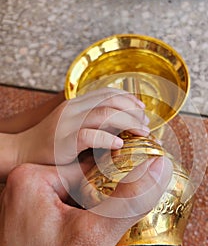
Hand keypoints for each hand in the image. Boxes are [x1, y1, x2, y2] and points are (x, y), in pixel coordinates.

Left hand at [0, 157, 172, 245]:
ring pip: (83, 203)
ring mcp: (31, 206)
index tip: (135, 203)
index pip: (92, 166)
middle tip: (119, 230)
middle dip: (109, 211)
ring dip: (101, 223)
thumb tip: (159, 168)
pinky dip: (88, 230)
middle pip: (88, 185)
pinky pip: (72, 216)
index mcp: (34, 178)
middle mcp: (29, 187)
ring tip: (110, 244)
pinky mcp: (37, 222)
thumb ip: (129, 202)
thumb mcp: (92, 238)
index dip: (120, 185)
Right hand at [16, 88, 149, 165]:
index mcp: (76, 104)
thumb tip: (121, 129)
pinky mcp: (63, 141)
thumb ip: (93, 124)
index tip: (141, 109)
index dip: (128, 98)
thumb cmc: (52, 144)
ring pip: (105, 115)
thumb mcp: (73, 127)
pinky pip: (90, 135)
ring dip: (128, 123)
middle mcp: (73, 109)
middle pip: (111, 101)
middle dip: (133, 111)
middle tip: (146, 124)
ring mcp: (67, 123)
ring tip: (142, 133)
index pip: (107, 93)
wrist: (23, 152)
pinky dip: (108, 139)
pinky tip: (120, 145)